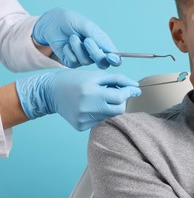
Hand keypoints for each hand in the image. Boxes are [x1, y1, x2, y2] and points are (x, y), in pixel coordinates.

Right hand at [15, 70, 140, 130]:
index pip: (120, 97)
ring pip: (110, 116)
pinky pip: (100, 120)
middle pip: (119, 110)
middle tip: (116, 93)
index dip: (130, 92)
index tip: (135, 89)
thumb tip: (136, 87)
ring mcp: (83, 119)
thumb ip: (118, 80)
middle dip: (122, 101)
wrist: (50, 92)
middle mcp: (87, 108)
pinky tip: (90, 106)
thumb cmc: (76, 80)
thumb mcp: (96, 75)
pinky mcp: (81, 126)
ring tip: (99, 98)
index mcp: (90, 92)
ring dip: (110, 106)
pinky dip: (100, 113)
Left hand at [32, 8, 120, 68]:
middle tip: (86, 40)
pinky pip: (73, 62)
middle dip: (94, 53)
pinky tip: (66, 45)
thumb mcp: (86, 25)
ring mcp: (83, 59)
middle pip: (102, 64)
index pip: (114, 58)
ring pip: (86, 62)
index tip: (110, 57)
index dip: (115, 60)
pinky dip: (69, 51)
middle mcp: (95, 54)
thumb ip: (98, 38)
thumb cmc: (72, 21)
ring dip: (78, 48)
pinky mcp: (71, 62)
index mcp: (103, 45)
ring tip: (72, 37)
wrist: (52, 23)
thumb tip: (111, 50)